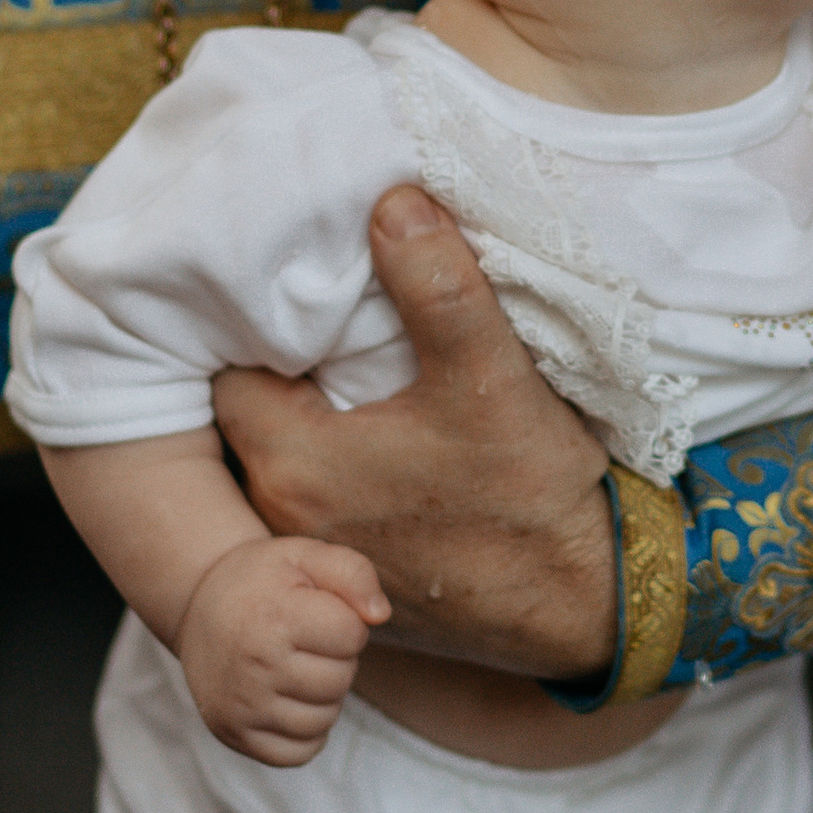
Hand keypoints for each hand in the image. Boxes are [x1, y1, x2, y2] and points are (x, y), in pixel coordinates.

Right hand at [176, 535, 386, 765]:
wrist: (198, 605)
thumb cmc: (264, 581)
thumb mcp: (306, 555)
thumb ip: (353, 573)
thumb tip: (380, 615)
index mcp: (275, 617)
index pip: (353, 635)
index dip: (346, 621)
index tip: (319, 612)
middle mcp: (254, 666)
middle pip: (340, 680)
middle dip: (336, 659)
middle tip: (305, 640)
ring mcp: (241, 706)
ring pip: (324, 720)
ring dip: (324, 696)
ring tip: (297, 668)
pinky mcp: (234, 734)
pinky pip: (298, 753)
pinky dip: (306, 732)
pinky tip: (290, 701)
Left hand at [213, 189, 617, 684]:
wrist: (586, 609)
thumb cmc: (531, 501)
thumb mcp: (491, 379)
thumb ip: (438, 287)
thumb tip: (392, 203)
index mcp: (295, 464)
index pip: (226, 369)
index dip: (251, 323)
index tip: (292, 288)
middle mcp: (283, 518)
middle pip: (247, 414)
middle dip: (278, 365)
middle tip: (323, 315)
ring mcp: (313, 554)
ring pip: (282, 456)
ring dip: (307, 417)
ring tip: (353, 367)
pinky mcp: (350, 573)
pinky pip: (316, 499)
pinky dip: (335, 464)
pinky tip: (384, 433)